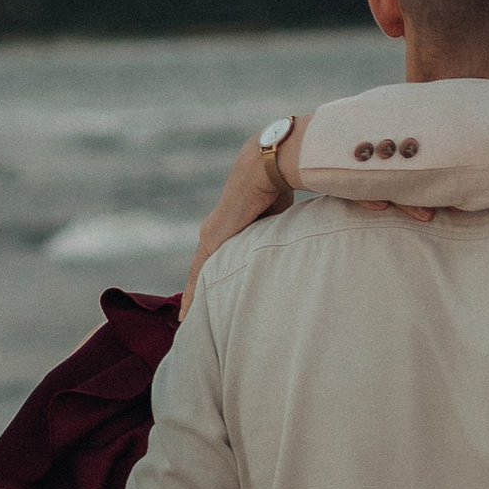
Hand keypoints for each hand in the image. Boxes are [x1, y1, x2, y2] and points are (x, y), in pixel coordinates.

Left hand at [181, 124, 298, 313]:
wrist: (267, 166)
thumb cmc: (281, 183)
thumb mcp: (280, 218)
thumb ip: (281, 233)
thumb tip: (303, 243)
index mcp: (234, 226)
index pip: (222, 258)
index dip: (218, 278)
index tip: (215, 298)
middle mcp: (218, 232)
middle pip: (205, 270)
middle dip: (201, 292)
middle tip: (194, 317)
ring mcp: (212, 236)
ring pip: (198, 275)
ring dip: (194, 298)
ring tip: (188, 321)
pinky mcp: (210, 240)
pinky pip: (197, 274)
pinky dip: (192, 293)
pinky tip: (186, 314)